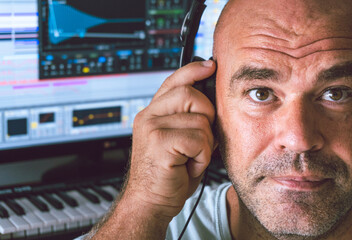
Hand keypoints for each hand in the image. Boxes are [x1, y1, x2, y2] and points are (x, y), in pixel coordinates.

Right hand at [124, 60, 216, 219]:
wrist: (149, 202)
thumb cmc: (168, 173)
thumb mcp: (179, 141)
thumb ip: (188, 119)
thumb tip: (211, 102)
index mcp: (154, 113)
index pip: (174, 81)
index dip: (193, 71)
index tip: (210, 66)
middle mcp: (149, 116)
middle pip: (190, 94)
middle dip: (206, 116)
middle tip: (200, 139)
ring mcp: (152, 128)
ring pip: (199, 119)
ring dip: (205, 143)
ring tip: (191, 157)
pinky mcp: (159, 142)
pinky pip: (198, 139)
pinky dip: (202, 156)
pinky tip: (189, 165)